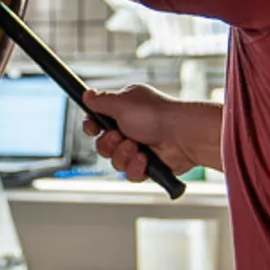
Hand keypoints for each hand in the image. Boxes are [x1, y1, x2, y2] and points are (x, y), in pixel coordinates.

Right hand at [82, 86, 213, 183]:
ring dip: (123, 155)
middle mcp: (130, 129)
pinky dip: (135, 167)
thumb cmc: (156, 115)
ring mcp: (139, 148)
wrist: (183, 135)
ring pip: (115, 161)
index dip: (93, 127)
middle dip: (109, 144)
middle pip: (103, 145)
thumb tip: (87, 95)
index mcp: (124, 111)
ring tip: (137, 147)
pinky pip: (130, 174)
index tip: (93, 128)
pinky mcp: (148, 166)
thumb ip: (101, 101)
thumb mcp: (122, 103)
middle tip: (120, 136)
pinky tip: (144, 159)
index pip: (98, 121)